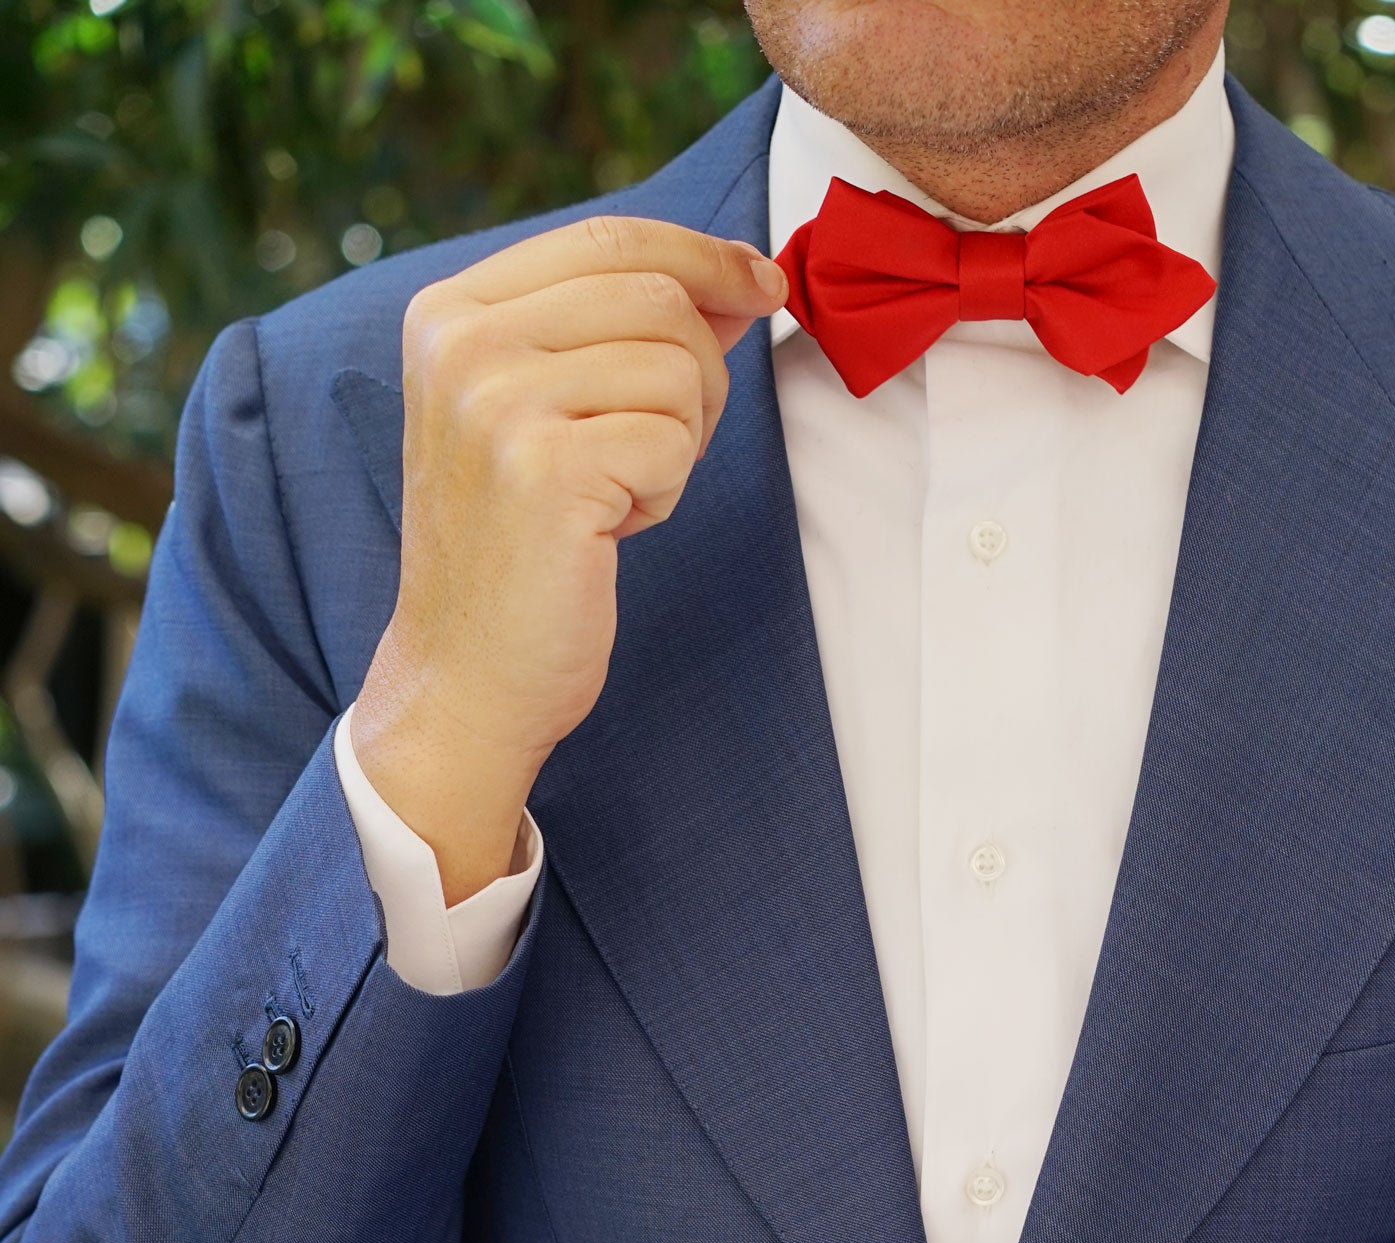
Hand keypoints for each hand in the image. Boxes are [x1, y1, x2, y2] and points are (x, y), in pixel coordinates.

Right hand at [350, 216, 787, 900]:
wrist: (466, 677)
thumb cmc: (519, 553)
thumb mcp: (545, 413)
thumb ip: (620, 333)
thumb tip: (742, 279)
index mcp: (451, 311)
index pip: (609, 236)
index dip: (704, 255)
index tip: (765, 283)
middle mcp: (463, 341)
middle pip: (657, 295)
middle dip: (699, 374)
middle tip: (661, 451)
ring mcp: (497, 401)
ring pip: (677, 366)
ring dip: (679, 442)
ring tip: (617, 495)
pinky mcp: (545, 468)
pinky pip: (673, 440)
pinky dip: (666, 492)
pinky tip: (612, 530)